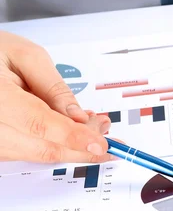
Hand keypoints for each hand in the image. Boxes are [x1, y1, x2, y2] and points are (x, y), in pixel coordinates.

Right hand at [0, 31, 111, 162]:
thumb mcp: (26, 56)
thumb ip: (54, 88)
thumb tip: (79, 118)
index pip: (38, 124)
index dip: (73, 137)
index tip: (100, 143)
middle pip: (42, 148)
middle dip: (82, 146)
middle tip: (107, 135)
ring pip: (37, 154)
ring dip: (70, 146)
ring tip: (93, 127)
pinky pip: (28, 152)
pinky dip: (53, 144)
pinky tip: (70, 131)